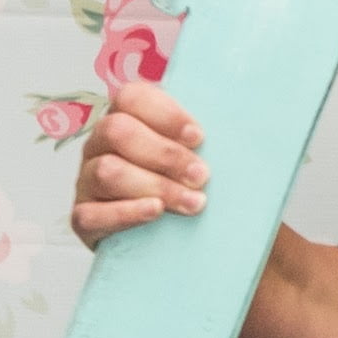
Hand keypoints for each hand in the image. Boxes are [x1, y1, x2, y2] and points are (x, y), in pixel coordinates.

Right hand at [71, 80, 207, 249]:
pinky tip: (155, 212)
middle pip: (117, 131)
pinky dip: (126, 213)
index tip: (199, 137)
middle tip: (202, 176)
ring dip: (156, 185)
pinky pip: (91, 214)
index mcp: (127, 119)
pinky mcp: (83, 218)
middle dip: (165, 154)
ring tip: (194, 204)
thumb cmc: (190, 188)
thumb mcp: (201, 158)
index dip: (165, 114)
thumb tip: (254, 128)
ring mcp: (87, 181)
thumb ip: (210, 141)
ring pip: (107, 171)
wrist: (173, 240)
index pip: (132, 97)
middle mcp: (101, 145)